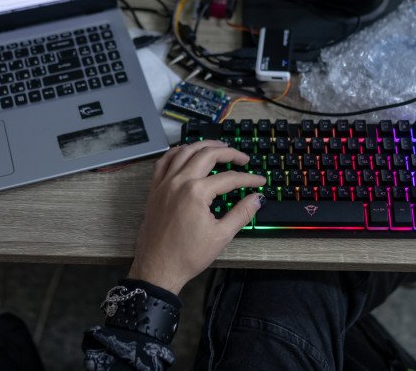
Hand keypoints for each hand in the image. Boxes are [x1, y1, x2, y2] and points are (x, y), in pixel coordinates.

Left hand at [128, 140, 265, 294]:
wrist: (158, 268)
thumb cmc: (188, 255)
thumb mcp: (221, 236)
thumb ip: (241, 213)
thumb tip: (258, 198)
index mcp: (196, 192)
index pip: (229, 178)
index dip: (248, 178)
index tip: (260, 181)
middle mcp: (179, 181)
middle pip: (207, 155)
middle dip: (229, 153)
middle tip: (243, 158)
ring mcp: (164, 183)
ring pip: (185, 151)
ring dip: (204, 146)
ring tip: (219, 147)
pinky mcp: (155, 189)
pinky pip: (165, 161)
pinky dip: (178, 152)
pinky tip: (187, 152)